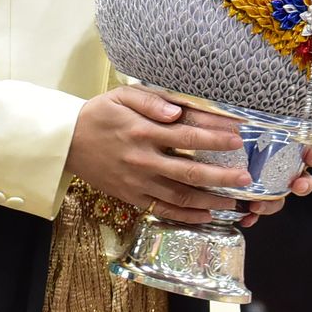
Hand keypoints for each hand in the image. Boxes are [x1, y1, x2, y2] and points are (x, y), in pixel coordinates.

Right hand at [65, 87, 310, 226]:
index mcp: (142, 131)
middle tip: (246, 178)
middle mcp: (142, 159)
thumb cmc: (98, 115)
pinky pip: (163, 209)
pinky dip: (186, 216)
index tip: (238, 137)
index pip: (187, 135)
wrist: (65, 142)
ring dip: (210, 200)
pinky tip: (206, 215)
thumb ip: (151, 99)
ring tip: (234, 201)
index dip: (215, 137)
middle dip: (222, 176)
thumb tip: (178, 112)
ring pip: (180, 195)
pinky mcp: (131, 196)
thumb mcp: (121, 96)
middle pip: (190, 171)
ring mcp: (137, 181)